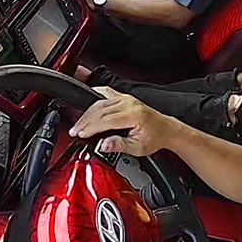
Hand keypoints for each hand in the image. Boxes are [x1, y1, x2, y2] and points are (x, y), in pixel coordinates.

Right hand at [69, 87, 183, 156]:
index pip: (105, 120)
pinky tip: (86, 101)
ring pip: (100, 102)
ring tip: (78, 123)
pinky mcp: (124, 97)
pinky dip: (94, 96)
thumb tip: (103, 145)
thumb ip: (119, 145)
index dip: (90, 127)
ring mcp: (126, 98)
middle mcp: (129, 103)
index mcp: (133, 115)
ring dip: (86, 113)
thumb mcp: (138, 148)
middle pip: (99, 110)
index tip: (80, 134)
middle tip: (74, 130)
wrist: (166, 130)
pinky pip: (105, 93)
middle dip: (85, 121)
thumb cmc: (155, 138)